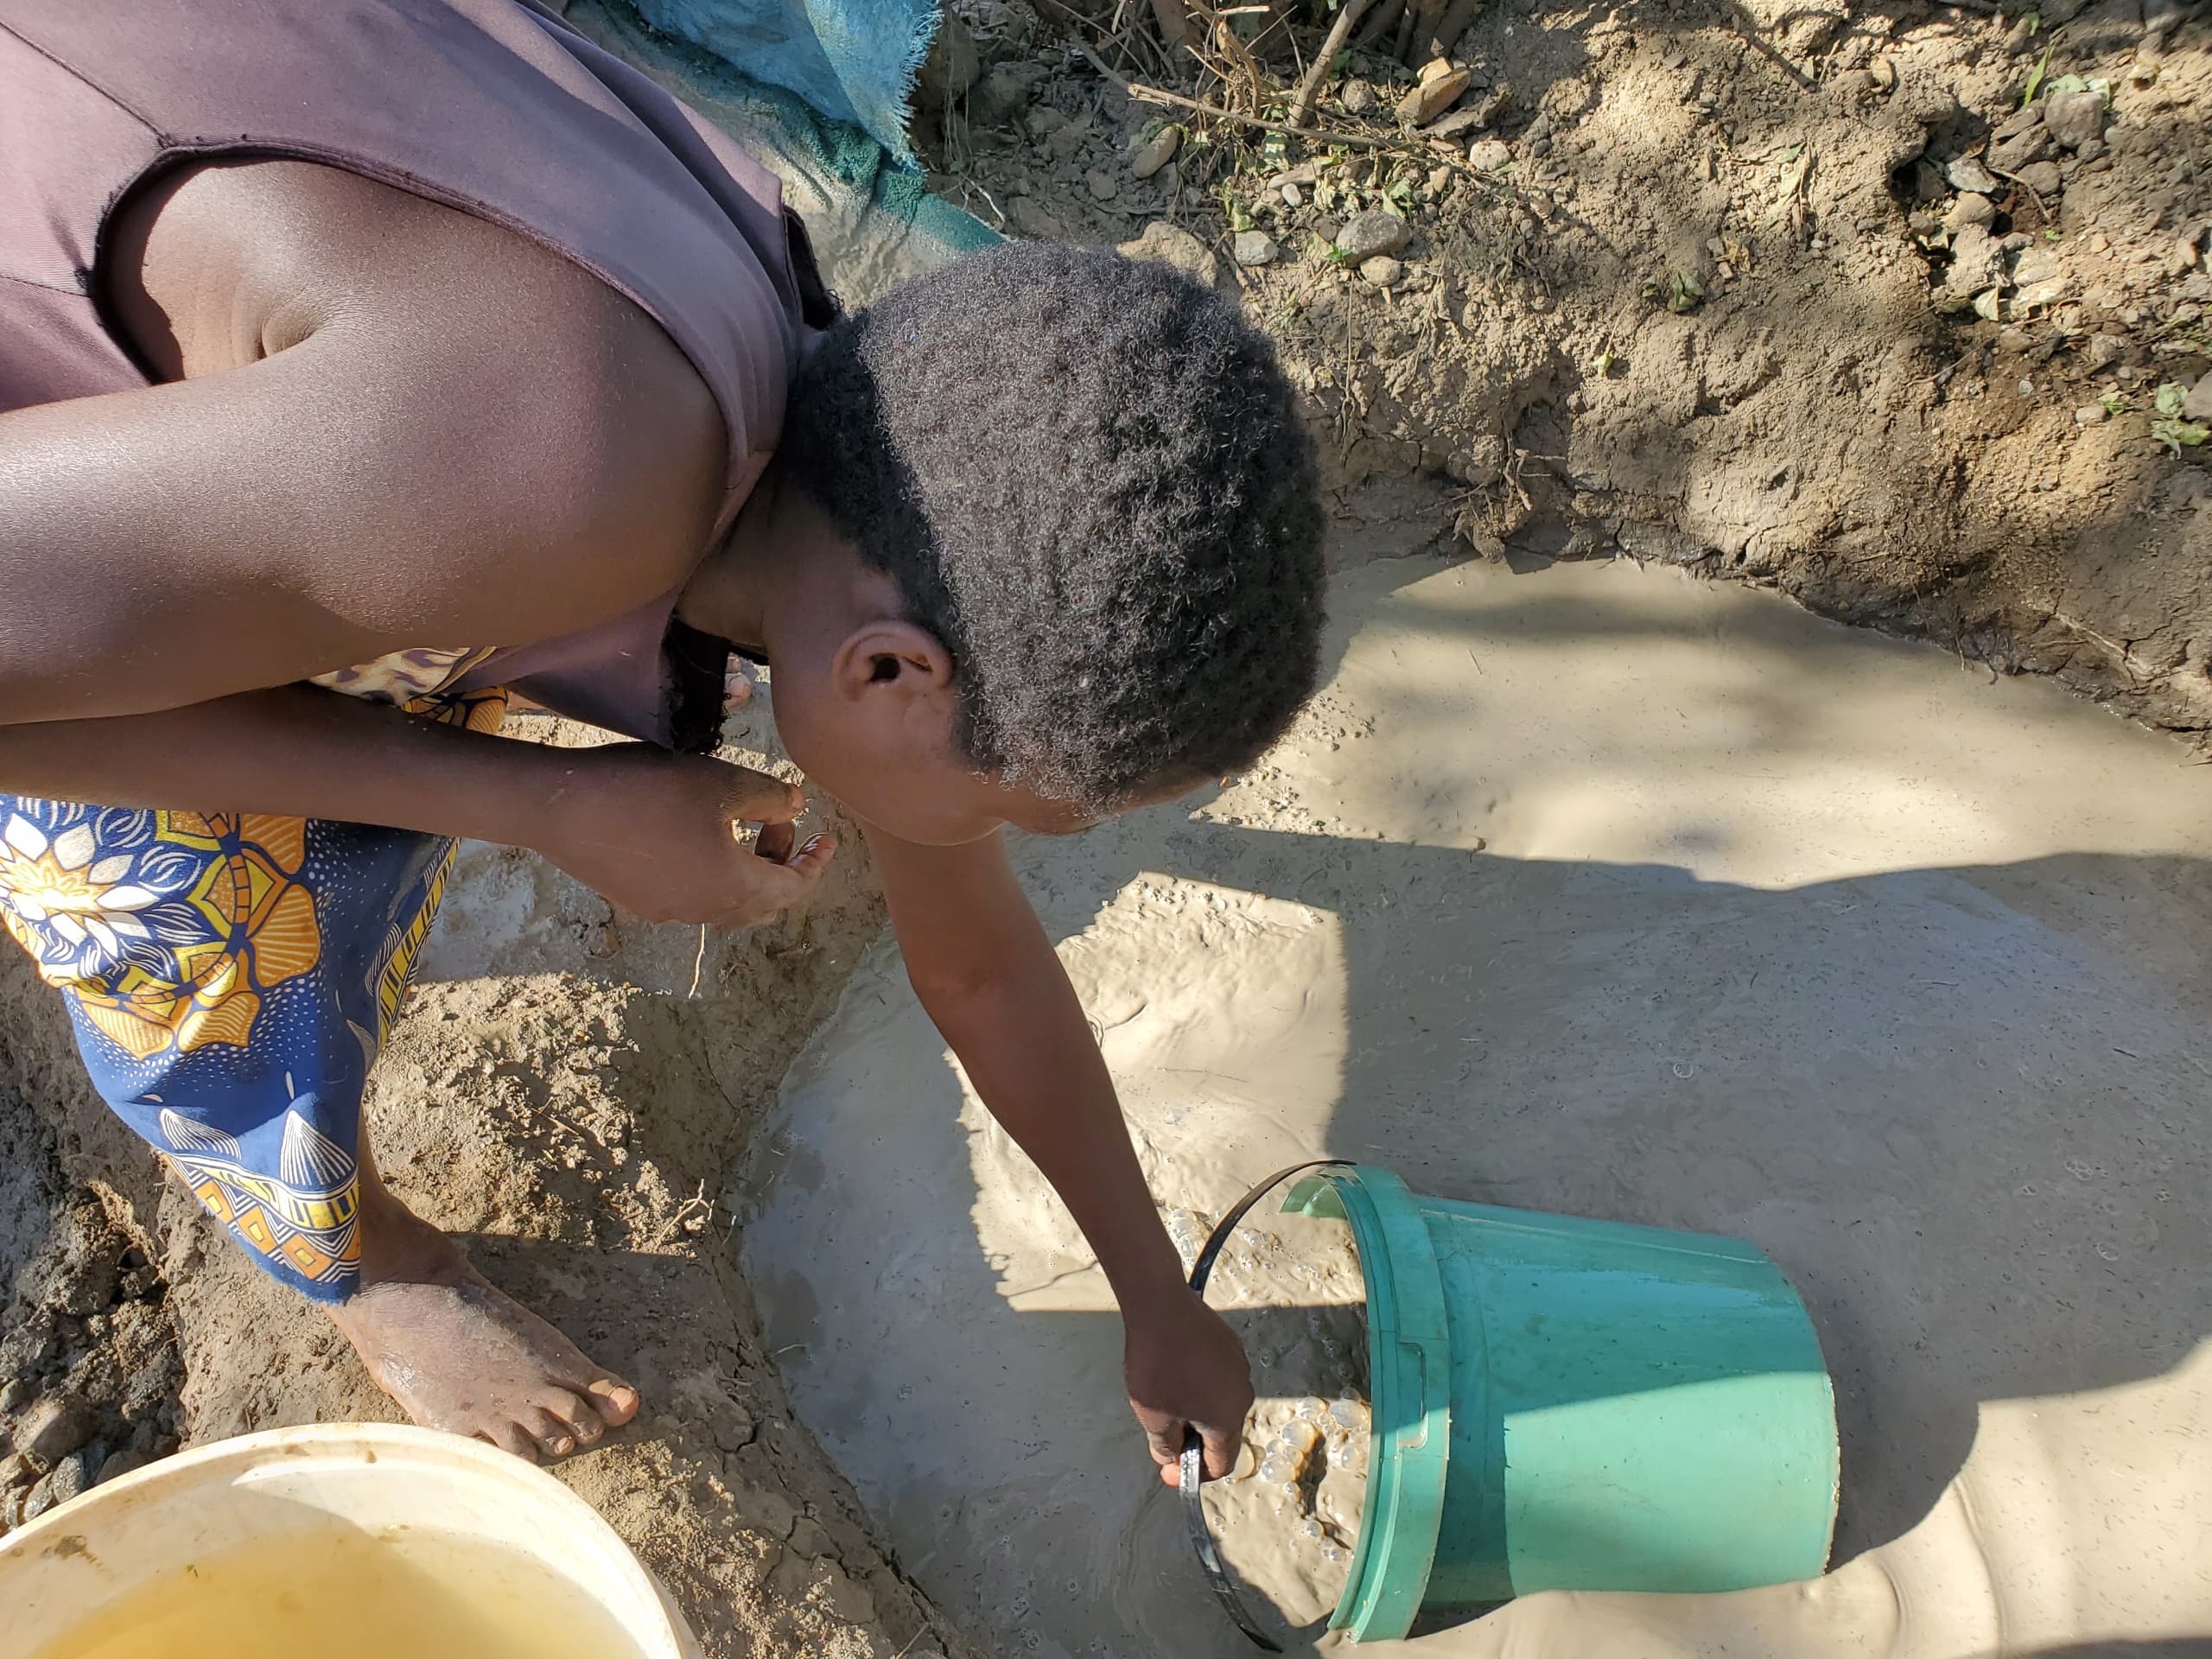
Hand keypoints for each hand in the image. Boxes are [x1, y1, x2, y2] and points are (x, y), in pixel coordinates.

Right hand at [529, 743, 835, 926]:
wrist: (560, 807)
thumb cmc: (649, 789)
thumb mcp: (722, 782)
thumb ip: (770, 799)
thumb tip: (798, 808)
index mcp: (733, 888)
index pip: (792, 889)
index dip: (815, 863)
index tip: (829, 837)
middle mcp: (702, 911)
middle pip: (762, 901)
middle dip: (781, 862)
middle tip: (780, 818)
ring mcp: (666, 910)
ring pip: (725, 901)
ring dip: (745, 867)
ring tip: (739, 820)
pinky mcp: (636, 900)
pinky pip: (691, 896)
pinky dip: (713, 872)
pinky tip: (696, 834)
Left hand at [1125, 1289, 1254, 1486]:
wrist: (1162, 1308)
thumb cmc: (1157, 1365)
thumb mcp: (1152, 1417)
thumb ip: (1165, 1446)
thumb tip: (1171, 1457)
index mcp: (1227, 1420)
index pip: (1220, 1465)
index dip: (1194, 1476)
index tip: (1171, 1471)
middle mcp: (1242, 1395)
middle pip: (1223, 1434)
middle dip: (1195, 1443)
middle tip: (1165, 1440)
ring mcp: (1239, 1367)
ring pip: (1222, 1404)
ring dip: (1199, 1413)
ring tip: (1168, 1401)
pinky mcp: (1230, 1345)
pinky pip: (1219, 1378)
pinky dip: (1202, 1387)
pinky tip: (1177, 1375)